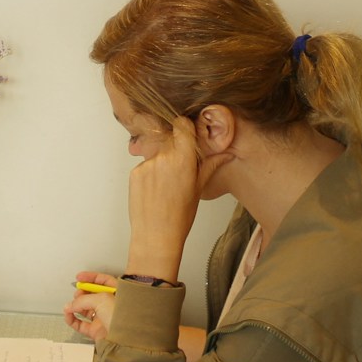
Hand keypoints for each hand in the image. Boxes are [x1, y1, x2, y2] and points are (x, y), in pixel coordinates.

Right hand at [63, 271, 120, 341]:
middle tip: (77, 294)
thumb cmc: (121, 317)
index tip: (79, 277)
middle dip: (81, 294)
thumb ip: (84, 299)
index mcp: (117, 294)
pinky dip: (72, 319)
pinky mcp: (96, 330)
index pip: (103, 280)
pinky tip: (68, 315)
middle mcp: (110, 305)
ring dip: (75, 307)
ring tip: (69, 307)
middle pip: (92, 295)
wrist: (123, 339)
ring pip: (85, 309)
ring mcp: (103, 318)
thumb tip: (72, 305)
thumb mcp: (102, 299)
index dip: (91, 277)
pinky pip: (80, 323)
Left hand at [126, 116, 232, 279]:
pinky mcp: (134, 172)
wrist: (156, 236)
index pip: (182, 125)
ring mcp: (146, 164)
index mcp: (183, 158)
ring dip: (163, 163)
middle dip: (175, 149)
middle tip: (179, 169)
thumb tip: (227, 153)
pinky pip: (146, 165)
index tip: (188, 135)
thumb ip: (211, 165)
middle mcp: (163, 157)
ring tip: (166, 186)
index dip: (185, 128)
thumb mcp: (199, 188)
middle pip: (170, 139)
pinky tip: (156, 191)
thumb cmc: (181, 216)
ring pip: (157, 153)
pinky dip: (151, 174)